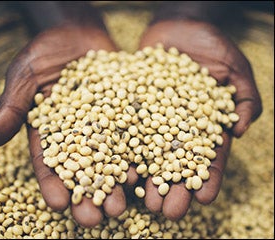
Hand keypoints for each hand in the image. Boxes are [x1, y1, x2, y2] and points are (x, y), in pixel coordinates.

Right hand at [0, 24, 129, 226]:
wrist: (76, 33)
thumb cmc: (44, 53)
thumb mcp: (23, 77)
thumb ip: (11, 108)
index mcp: (51, 132)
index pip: (50, 164)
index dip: (53, 185)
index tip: (59, 204)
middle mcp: (79, 134)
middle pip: (83, 170)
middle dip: (89, 195)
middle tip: (96, 219)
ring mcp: (104, 125)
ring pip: (110, 159)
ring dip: (115, 184)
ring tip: (122, 204)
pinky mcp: (125, 113)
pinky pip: (132, 135)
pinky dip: (136, 153)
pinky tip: (142, 172)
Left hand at [138, 19, 261, 219]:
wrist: (178, 27)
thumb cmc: (211, 46)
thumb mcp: (235, 68)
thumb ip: (243, 98)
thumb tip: (239, 130)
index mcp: (204, 125)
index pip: (208, 157)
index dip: (207, 178)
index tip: (203, 199)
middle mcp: (177, 128)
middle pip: (175, 163)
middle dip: (173, 188)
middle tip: (168, 212)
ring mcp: (152, 120)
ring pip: (148, 154)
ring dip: (146, 178)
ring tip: (143, 201)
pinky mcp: (132, 109)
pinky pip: (126, 131)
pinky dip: (122, 149)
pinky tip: (120, 170)